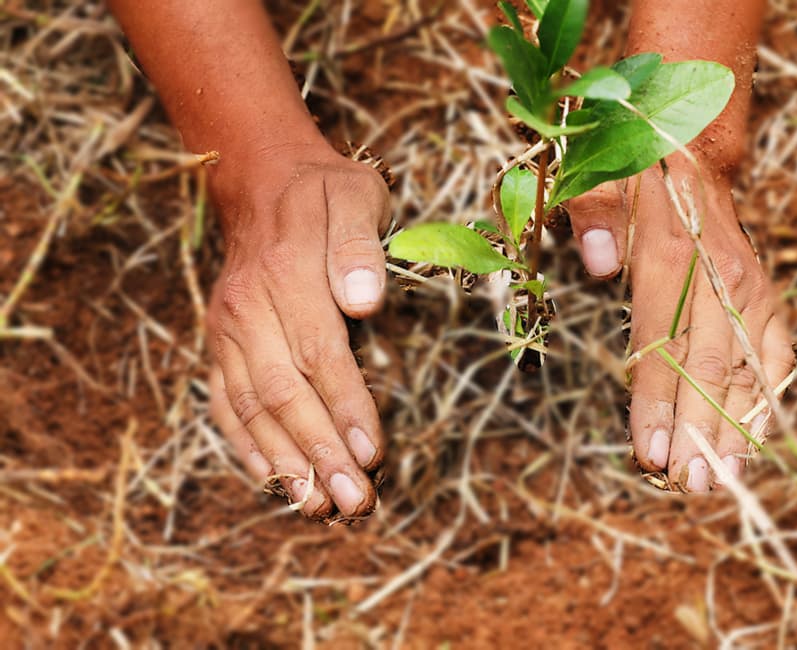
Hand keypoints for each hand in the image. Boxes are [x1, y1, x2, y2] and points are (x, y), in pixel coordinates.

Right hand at [206, 144, 390, 517]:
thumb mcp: (355, 196)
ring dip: (287, 464)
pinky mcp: (220, 343)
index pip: (319, 354)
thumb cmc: (324, 192)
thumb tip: (365, 301)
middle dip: (321, 453)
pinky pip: (226, 403)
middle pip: (284, 393)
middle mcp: (248, 309)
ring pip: (253, 409)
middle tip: (357, 501)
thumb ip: (359, 246)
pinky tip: (276, 483)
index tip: (372, 453)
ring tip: (322, 509)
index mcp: (286, 274)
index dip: (347, 406)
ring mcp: (227, 330)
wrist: (261, 179)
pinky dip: (248, 447)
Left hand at [566, 162, 793, 490]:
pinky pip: (776, 357)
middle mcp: (721, 279)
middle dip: (696, 431)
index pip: (663, 343)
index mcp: (674, 256)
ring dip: (733, 429)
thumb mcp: (601, 180)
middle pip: (710, 368)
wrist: (693, 155)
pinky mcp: (766, 300)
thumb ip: (596, 215)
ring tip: (718, 480)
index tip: (649, 453)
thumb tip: (597, 263)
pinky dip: (767, 399)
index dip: (655, 402)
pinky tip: (754, 441)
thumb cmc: (637, 177)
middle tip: (685, 485)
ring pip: (746, 370)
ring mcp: (750, 292)